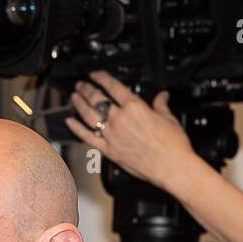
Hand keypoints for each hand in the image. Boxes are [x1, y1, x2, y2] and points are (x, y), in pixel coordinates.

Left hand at [65, 71, 196, 189]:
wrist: (171, 167)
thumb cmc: (172, 146)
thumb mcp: (169, 118)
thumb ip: (161, 105)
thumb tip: (162, 96)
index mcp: (135, 107)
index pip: (113, 87)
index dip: (101, 78)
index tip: (95, 74)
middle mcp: (120, 120)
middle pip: (97, 99)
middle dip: (87, 89)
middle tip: (80, 84)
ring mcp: (112, 136)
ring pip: (89, 116)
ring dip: (79, 104)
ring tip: (74, 97)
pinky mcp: (108, 151)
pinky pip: (87, 138)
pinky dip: (76, 129)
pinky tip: (69, 122)